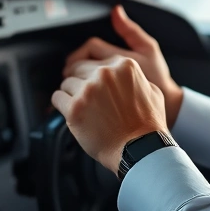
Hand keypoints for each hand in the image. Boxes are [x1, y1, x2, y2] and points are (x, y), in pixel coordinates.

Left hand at [52, 56, 168, 174]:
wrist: (139, 149)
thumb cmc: (147, 125)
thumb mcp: (152, 91)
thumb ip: (135, 78)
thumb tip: (122, 76)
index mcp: (123, 65)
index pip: (96, 62)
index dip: (92, 75)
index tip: (91, 84)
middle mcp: (104, 73)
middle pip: (78, 69)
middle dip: (80, 83)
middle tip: (86, 98)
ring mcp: (88, 90)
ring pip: (66, 83)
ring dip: (72, 95)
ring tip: (83, 109)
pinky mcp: (74, 107)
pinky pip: (57, 98)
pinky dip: (62, 106)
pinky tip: (72, 113)